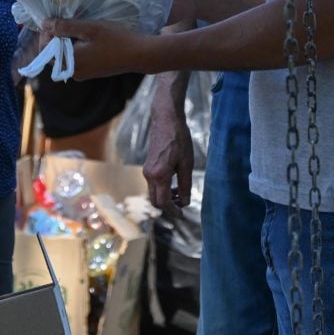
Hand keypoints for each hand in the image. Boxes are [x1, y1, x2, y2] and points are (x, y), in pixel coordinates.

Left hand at [42, 17, 149, 79]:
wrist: (139, 54)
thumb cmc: (115, 39)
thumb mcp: (89, 28)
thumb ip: (65, 27)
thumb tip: (44, 24)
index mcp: (70, 63)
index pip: (45, 50)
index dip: (47, 34)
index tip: (56, 21)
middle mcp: (73, 72)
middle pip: (54, 54)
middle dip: (57, 37)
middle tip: (69, 22)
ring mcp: (82, 74)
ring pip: (65, 56)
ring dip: (67, 42)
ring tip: (80, 29)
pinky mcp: (91, 73)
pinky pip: (75, 59)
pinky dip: (76, 48)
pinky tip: (88, 38)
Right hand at [143, 89, 193, 217]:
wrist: (166, 119)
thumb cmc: (178, 139)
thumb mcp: (186, 163)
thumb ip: (185, 185)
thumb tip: (185, 202)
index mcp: (159, 174)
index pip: (163, 202)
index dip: (173, 211)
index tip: (183, 215)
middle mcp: (149, 174)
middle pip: (155, 201)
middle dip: (168, 206)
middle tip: (182, 204)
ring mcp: (146, 170)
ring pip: (154, 193)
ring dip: (166, 197)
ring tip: (180, 193)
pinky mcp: (148, 166)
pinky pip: (153, 184)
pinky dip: (163, 189)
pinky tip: (174, 183)